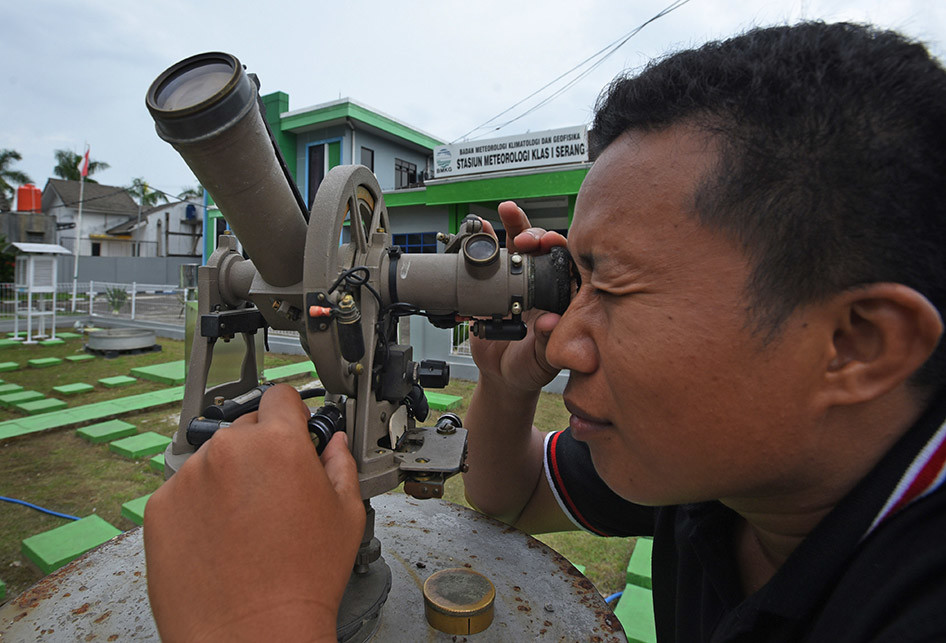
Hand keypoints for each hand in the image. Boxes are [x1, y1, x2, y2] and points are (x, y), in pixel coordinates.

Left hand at [144, 384, 364, 641]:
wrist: (251, 633)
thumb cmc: (302, 580)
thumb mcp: (346, 515)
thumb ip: (341, 465)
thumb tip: (334, 445)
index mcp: (277, 443)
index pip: (281, 396)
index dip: (292, 413)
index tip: (293, 429)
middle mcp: (228, 450)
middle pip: (246, 427)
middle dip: (262, 450)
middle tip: (276, 492)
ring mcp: (188, 478)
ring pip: (213, 460)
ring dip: (228, 478)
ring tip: (246, 524)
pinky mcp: (160, 507)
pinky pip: (184, 491)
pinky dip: (199, 506)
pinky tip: (221, 538)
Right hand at [471, 201, 567, 392]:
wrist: (503, 377)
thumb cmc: (531, 368)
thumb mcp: (542, 359)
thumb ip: (548, 341)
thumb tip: (550, 322)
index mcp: (561, 297)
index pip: (566, 263)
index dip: (559, 249)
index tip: (548, 244)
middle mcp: (541, 284)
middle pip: (541, 248)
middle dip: (533, 234)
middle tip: (524, 238)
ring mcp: (517, 282)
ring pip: (517, 246)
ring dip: (512, 226)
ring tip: (505, 210)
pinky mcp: (494, 285)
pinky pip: (491, 260)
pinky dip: (485, 241)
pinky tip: (480, 228)